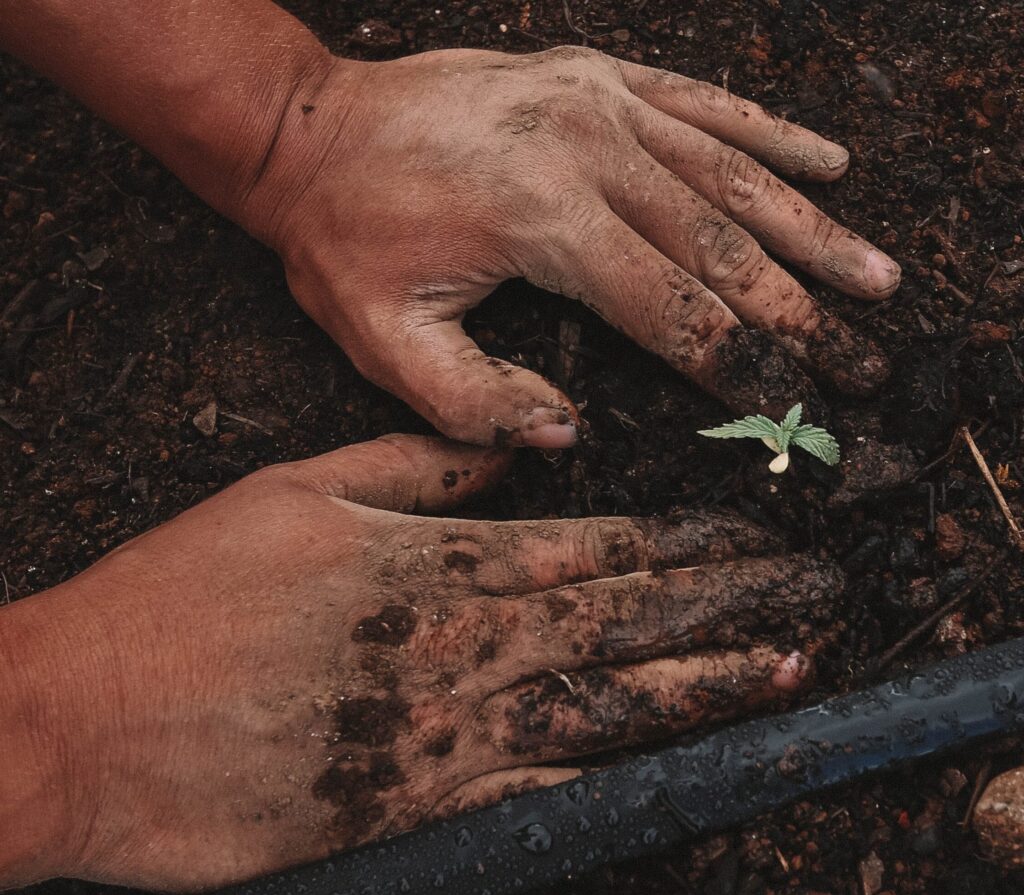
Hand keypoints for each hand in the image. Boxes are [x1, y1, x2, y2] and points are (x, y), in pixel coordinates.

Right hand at [3, 435, 840, 891]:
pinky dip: (615, 780)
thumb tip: (510, 452)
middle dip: (726, 607)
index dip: (683, 543)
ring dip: (701, 691)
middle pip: (620, 623)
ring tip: (784, 674)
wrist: (86, 718)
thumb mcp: (296, 490)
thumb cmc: (183, 593)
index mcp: (433, 566)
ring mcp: (441, 736)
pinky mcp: (410, 810)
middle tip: (811, 596)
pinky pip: (536, 794)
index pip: (592, 548)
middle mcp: (456, 649)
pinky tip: (679, 768)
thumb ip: (415, 468)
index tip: (753, 538)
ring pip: (603, 710)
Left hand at [249, 46, 899, 445]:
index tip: (795, 409)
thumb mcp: (384, 343)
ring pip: (732, 174)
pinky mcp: (593, 76)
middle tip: (864, 363)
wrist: (308, 132)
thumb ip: (475, 404)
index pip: (671, 309)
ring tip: (876, 277)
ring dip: (811, 231)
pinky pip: (702, 104)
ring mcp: (596, 101)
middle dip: (799, 315)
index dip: (740, 367)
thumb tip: (567, 435)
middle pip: (723, 245)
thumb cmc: (344, 240)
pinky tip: (828, 161)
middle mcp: (587, 149)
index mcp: (543, 220)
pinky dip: (769, 136)